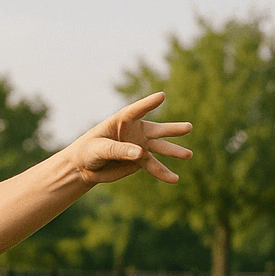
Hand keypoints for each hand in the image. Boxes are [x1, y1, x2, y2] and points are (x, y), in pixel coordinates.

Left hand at [66, 92, 191, 184]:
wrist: (85, 166)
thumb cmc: (88, 150)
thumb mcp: (100, 148)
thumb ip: (119, 149)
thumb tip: (141, 153)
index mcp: (122, 120)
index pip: (137, 111)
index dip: (148, 104)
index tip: (161, 96)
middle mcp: (135, 131)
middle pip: (156, 129)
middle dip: (172, 130)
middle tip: (189, 127)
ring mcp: (139, 146)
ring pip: (160, 148)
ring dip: (173, 152)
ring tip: (188, 155)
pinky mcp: (139, 161)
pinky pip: (154, 166)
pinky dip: (164, 173)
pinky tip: (174, 179)